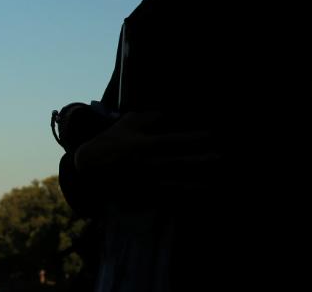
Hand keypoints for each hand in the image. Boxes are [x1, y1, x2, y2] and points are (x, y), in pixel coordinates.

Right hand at [74, 111, 220, 188]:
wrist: (89, 169)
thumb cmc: (110, 142)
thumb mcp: (126, 124)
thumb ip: (148, 118)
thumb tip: (168, 114)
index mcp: (141, 145)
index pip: (172, 141)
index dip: (192, 139)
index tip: (211, 136)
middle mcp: (145, 164)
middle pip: (178, 163)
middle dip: (201, 161)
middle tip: (222, 157)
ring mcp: (145, 182)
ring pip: (176, 183)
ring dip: (198, 181)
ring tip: (217, 180)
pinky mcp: (143, 195)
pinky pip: (169, 197)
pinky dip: (186, 197)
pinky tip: (201, 195)